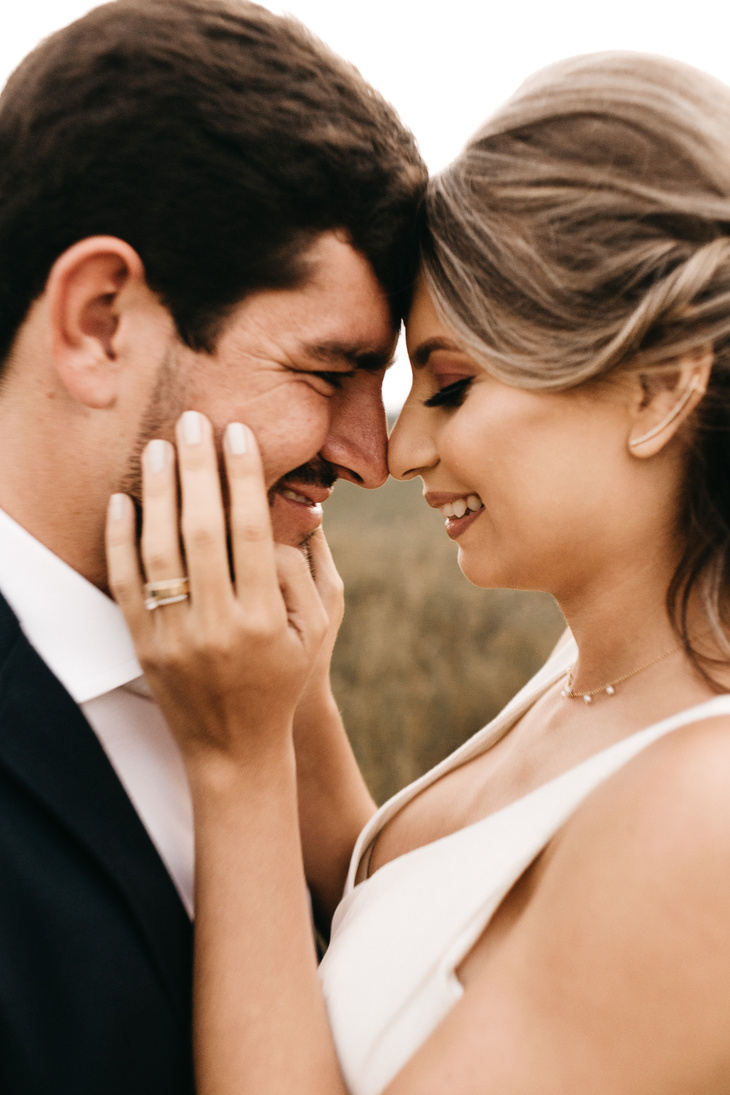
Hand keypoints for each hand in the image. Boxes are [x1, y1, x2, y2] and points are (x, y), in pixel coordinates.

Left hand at [105, 412, 327, 768]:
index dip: (244, 478)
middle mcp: (218, 626)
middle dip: (199, 470)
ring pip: (160, 552)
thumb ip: (310, 571)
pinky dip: (121, 540)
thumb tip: (293, 512)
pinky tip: (123, 500)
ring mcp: (176, 637)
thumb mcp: (318, 630)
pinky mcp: (146, 645)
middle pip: (202, 531)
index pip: (251, 532)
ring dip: (159, 493)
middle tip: (194, 421)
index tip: (238, 435)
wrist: (235, 747)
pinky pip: (127, 585)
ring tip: (160, 447)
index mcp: (265, 618)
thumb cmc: (285, 680)